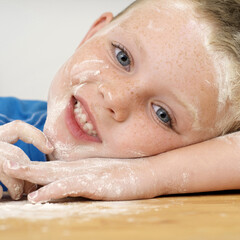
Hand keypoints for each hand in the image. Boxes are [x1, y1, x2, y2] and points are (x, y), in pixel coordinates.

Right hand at [0, 121, 53, 199]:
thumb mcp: (0, 150)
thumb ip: (10, 154)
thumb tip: (33, 166)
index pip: (18, 128)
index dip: (36, 136)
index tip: (49, 149)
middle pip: (15, 154)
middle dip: (27, 172)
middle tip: (31, 187)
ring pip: (7, 168)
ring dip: (16, 184)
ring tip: (17, 194)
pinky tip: (0, 196)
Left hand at [3, 158, 158, 202]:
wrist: (148, 172)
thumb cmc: (127, 174)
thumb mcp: (104, 176)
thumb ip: (89, 178)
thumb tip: (75, 183)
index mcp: (82, 167)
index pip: (54, 167)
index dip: (35, 167)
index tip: (18, 168)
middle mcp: (82, 168)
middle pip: (49, 167)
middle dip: (27, 165)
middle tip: (6, 162)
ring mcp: (88, 175)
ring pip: (55, 174)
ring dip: (33, 173)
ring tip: (13, 171)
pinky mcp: (97, 184)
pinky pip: (71, 187)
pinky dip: (53, 190)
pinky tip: (39, 195)